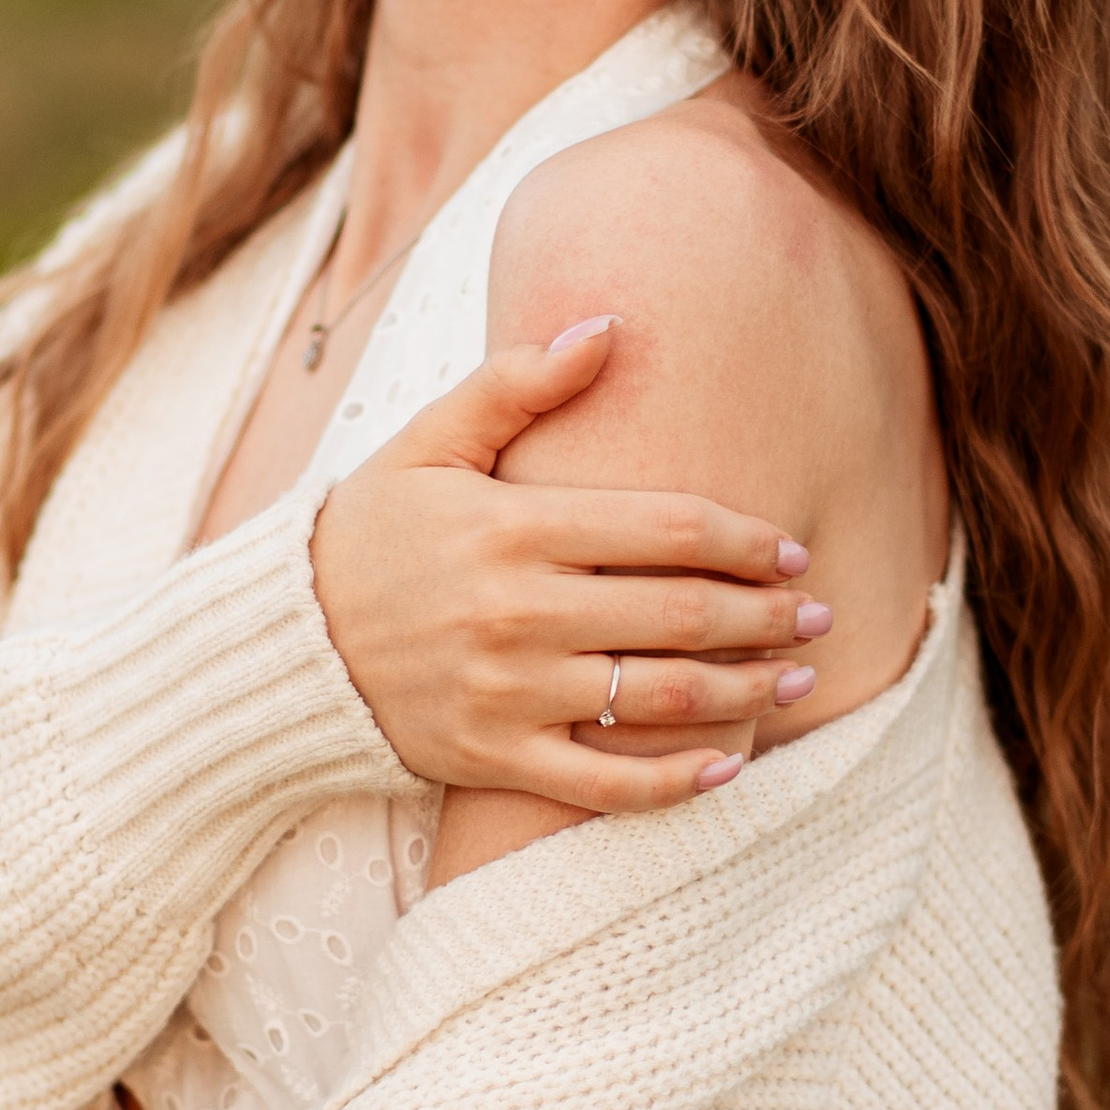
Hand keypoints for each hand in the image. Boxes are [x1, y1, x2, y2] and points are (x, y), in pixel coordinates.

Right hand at [310, 318, 826, 809]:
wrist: (289, 641)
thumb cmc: (371, 532)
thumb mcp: (429, 441)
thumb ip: (517, 383)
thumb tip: (609, 328)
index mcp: (516, 526)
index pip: (669, 532)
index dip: (746, 541)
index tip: (790, 551)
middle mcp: (520, 612)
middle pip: (681, 614)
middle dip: (766, 616)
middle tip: (820, 614)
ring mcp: (510, 692)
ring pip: (658, 697)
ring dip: (745, 690)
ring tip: (800, 678)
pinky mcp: (496, 755)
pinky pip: (603, 781)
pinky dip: (673, 780)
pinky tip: (729, 765)